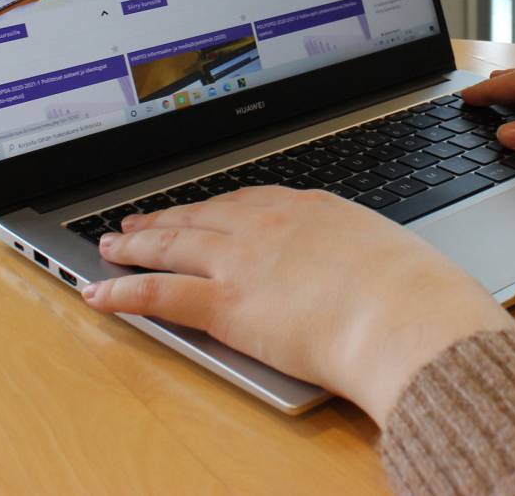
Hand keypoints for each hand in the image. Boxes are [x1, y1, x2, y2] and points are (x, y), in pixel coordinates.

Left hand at [80, 187, 512, 423]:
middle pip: (203, 215)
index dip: (218, 207)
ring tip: (112, 244)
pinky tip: (97, 293)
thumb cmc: (417, 292)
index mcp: (313, 207)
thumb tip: (375, 274)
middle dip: (168, 217)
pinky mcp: (225, 303)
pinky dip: (123, 293)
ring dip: (137, 244)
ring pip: (174, 245)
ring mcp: (243, 260)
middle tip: (141, 218)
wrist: (406, 313)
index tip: (204, 208)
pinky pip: (161, 294)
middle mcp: (269, 223)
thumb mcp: (395, 255)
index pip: (251, 201)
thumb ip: (366, 258)